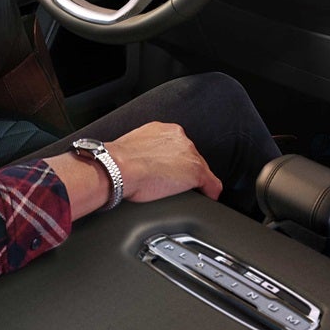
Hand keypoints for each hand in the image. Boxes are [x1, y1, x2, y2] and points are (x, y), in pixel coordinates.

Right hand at [104, 121, 220, 203]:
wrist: (117, 169)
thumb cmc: (117, 163)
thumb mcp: (132, 148)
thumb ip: (144, 151)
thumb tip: (139, 163)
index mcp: (164, 130)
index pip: (178, 147)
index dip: (174, 162)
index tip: (167, 171)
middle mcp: (180, 138)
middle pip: (191, 158)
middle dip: (183, 171)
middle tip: (170, 184)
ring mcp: (189, 155)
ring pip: (201, 170)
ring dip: (193, 182)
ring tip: (179, 193)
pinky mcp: (196, 173)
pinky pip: (212, 185)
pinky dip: (209, 194)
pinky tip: (203, 199)